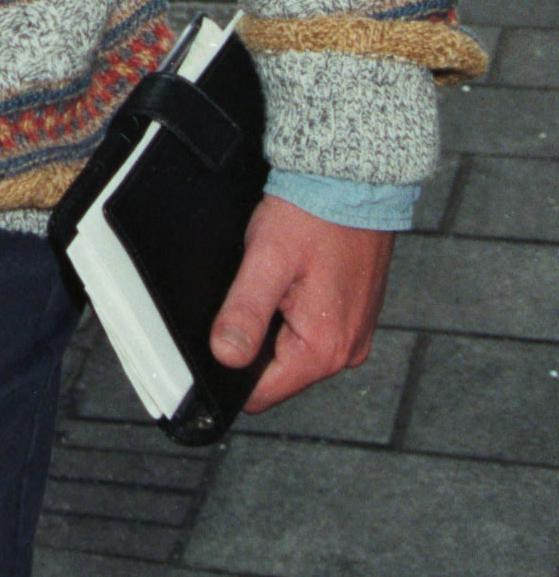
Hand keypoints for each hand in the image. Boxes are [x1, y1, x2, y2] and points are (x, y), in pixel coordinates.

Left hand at [210, 193, 393, 414]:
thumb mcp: (267, 261)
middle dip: (254, 342)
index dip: (232, 373)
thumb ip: (245, 312)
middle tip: (251, 293)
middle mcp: (346, 351)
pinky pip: (312, 330)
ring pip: (293, 351)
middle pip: (277, 374)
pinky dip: (294, 312)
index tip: (221, 338)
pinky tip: (290, 280)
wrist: (352, 182)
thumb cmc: (313, 216)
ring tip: (273, 282)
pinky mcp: (354, 316)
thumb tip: (225, 356)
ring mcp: (354, 334)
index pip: (262, 394)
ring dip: (274, 324)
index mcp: (324, 349)